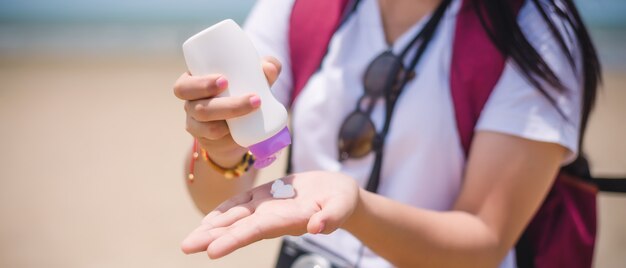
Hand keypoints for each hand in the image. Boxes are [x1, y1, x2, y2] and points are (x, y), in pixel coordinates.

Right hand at [173, 57, 281, 165]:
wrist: (240, 131)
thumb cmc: (243, 94)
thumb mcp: (254, 80)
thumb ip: (264, 71)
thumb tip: (271, 68)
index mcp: (194, 81)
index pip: (185, 82)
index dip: (200, 82)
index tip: (224, 79)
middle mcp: (190, 100)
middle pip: (190, 98)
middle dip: (209, 91)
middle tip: (232, 85)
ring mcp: (194, 119)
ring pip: (203, 113)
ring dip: (229, 109)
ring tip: (254, 104)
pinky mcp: (203, 135)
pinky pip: (209, 133)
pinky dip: (224, 129)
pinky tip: (237, 125)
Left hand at [180, 171, 359, 258]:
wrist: (338, 194)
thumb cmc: (342, 201)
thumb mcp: (342, 205)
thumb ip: (332, 216)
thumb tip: (319, 227)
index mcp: (286, 220)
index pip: (255, 231)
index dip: (234, 239)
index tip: (212, 251)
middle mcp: (271, 217)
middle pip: (237, 228)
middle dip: (212, 237)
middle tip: (186, 247)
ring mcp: (265, 208)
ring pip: (233, 218)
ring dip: (211, 228)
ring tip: (189, 240)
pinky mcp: (265, 197)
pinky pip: (239, 205)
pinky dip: (222, 212)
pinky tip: (207, 221)